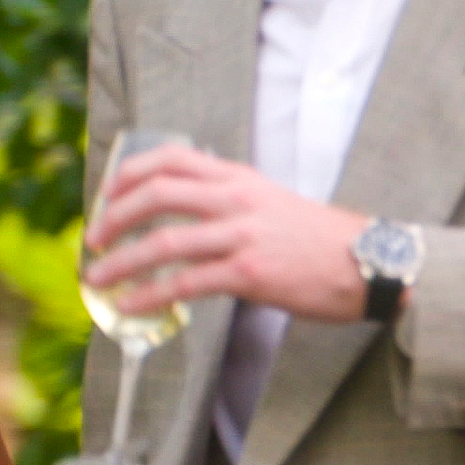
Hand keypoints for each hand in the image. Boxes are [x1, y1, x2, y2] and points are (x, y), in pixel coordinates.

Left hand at [84, 145, 372, 322]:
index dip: (129, 173)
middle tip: (94, 239)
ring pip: (164, 243)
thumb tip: (190, 210)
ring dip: (121, 262)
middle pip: (157, 194)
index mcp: (240, 178)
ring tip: (97, 278)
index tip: (106, 194)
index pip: (172, 158)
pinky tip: (131, 306)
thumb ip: (232, 199)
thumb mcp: (272, 201)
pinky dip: (150, 295)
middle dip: (114, 216)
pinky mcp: (249, 274)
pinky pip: (185, 284)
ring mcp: (242, 236)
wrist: (370, 263)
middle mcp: (237, 200)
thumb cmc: (321, 240)